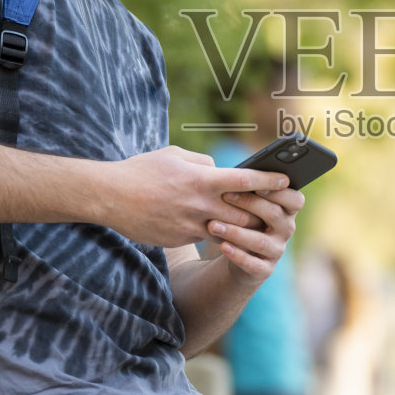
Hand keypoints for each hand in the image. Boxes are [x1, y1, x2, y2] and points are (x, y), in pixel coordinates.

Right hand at [101, 146, 292, 248]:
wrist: (108, 197)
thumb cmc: (141, 170)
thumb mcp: (174, 155)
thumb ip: (202, 163)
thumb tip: (220, 170)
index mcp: (201, 179)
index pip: (245, 180)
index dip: (269, 180)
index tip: (286, 179)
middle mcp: (200, 205)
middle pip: (244, 212)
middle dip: (261, 210)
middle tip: (274, 206)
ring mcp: (190, 225)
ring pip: (227, 229)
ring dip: (240, 225)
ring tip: (249, 219)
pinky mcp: (179, 239)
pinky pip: (203, 236)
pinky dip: (212, 230)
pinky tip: (213, 225)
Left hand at [207, 185, 305, 281]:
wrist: (240, 256)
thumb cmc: (243, 218)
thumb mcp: (249, 204)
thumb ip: (251, 189)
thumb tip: (239, 170)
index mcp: (287, 210)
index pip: (295, 199)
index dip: (279, 191)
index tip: (258, 183)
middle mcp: (286, 230)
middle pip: (275, 214)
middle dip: (249, 204)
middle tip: (225, 195)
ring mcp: (277, 250)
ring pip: (260, 241)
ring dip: (235, 232)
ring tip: (213, 224)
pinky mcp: (264, 270)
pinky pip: (253, 264)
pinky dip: (237, 255)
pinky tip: (223, 246)